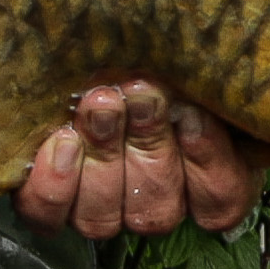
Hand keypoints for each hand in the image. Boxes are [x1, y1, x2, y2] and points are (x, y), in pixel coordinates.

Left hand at [15, 76, 269, 241]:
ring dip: (102, 156)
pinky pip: (49, 214)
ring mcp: (100, 209)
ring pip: (103, 217)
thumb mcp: (185, 62)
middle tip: (137, 92)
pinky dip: (55, 181)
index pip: (219, 199)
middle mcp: (152, 203)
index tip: (193, 114)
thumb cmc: (149, 56)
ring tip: (99, 104)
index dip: (207, 161)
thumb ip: (202, 80)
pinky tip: (62, 140)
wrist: (82, 51)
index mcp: (204, 177)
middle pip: (156, 206)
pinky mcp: (52, 203)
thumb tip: (208, 85)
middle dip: (147, 143)